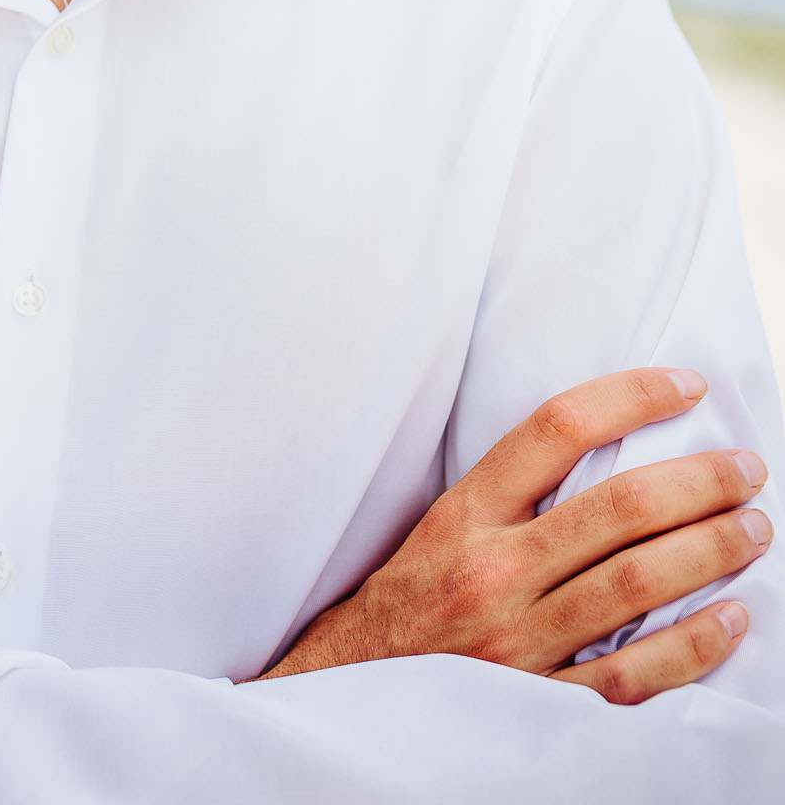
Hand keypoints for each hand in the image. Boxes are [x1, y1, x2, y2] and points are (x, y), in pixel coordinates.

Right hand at [259, 368, 770, 703]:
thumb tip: (605, 448)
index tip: (687, 385)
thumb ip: (510, 494)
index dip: (631, 396)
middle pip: (619, 508)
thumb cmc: (404, 603)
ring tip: (752, 527)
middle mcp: (493, 569)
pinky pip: (632, 674)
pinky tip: (730, 617)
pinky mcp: (538, 704)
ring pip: (637, 583)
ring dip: (709, 549)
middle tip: (747, 468)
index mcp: (464, 513)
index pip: (557, 428)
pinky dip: (691, 645)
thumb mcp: (439, 526)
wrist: (346, 695)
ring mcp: (519, 641)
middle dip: (698, 481)